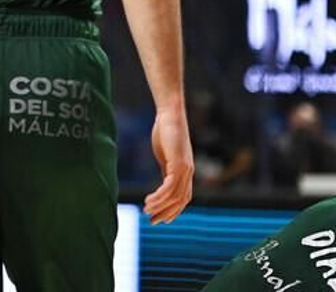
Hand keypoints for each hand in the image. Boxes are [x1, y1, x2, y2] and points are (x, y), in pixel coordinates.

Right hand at [145, 106, 193, 223]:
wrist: (170, 114)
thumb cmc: (165, 131)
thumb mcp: (165, 154)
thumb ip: (166, 169)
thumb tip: (162, 182)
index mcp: (185, 171)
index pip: (182, 197)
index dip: (173, 210)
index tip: (160, 218)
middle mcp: (188, 172)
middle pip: (180, 200)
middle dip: (167, 213)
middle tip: (152, 221)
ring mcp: (185, 168)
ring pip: (175, 196)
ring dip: (160, 206)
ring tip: (146, 211)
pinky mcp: (179, 164)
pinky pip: (169, 186)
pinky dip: (160, 196)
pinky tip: (149, 199)